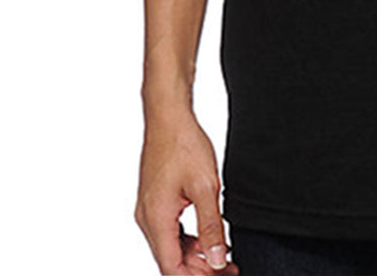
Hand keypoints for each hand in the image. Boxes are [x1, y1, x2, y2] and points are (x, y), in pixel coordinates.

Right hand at [134, 108, 238, 274]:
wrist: (168, 117)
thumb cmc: (184, 145)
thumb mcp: (206, 187)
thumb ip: (211, 226)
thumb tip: (217, 260)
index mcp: (156, 219)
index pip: (171, 267)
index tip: (222, 275)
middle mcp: (147, 219)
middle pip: (170, 260)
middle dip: (199, 269)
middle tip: (229, 268)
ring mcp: (148, 210)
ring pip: (170, 246)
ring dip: (194, 255)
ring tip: (223, 256)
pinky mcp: (154, 201)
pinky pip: (169, 230)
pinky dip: (188, 239)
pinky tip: (208, 236)